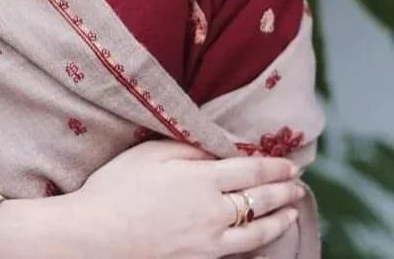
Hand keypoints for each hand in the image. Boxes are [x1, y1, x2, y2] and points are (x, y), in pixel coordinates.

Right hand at [74, 139, 303, 258]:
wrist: (98, 235)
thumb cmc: (119, 187)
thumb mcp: (151, 153)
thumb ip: (188, 148)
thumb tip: (217, 150)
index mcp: (203, 180)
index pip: (250, 171)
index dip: (273, 167)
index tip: (290, 163)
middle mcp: (214, 213)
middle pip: (259, 200)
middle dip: (282, 192)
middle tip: (299, 185)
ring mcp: (209, 242)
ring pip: (256, 232)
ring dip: (278, 220)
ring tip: (291, 213)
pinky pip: (238, 252)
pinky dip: (257, 244)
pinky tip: (260, 241)